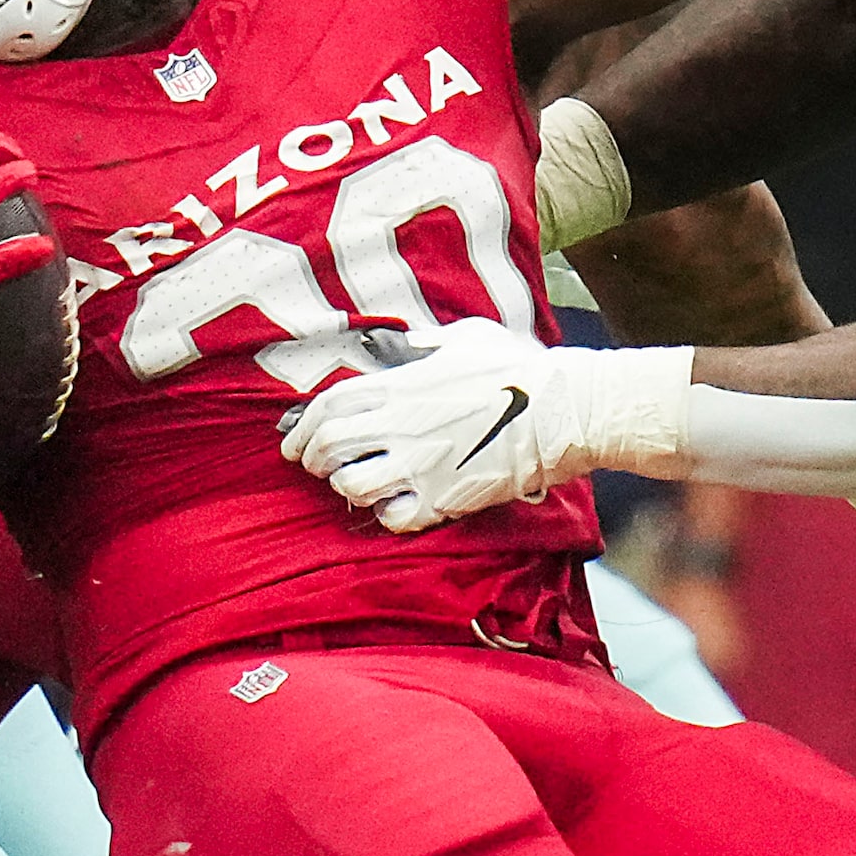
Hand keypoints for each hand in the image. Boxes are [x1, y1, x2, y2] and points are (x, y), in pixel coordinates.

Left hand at [282, 317, 611, 530]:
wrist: (562, 409)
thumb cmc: (519, 368)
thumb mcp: (466, 337)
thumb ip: (426, 343)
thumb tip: (405, 345)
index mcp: (400, 384)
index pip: (327, 406)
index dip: (301, 426)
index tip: (293, 441)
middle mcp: (401, 424)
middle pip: (329, 447)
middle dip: (313, 458)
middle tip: (316, 465)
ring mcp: (420, 464)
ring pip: (352, 485)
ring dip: (348, 486)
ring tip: (359, 482)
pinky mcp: (443, 498)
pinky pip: (393, 518)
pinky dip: (386, 514)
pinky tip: (396, 505)